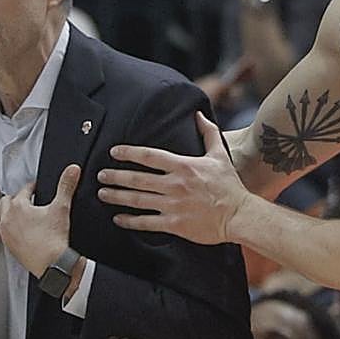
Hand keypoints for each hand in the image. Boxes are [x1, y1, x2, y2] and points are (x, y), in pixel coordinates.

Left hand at [0, 165, 80, 277]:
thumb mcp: (62, 207)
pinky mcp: (8, 246)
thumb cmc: (54, 238)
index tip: (36, 188)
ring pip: (2, 217)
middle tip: (26, 199)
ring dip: (10, 214)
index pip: (24, 189)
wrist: (52, 264)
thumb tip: (72, 169)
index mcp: (18, 206)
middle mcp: (8, 219)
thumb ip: (66, 186)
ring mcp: (6, 234)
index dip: (32, 187)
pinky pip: (4, 233)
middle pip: (6, 201)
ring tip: (21, 214)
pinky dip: (11, 229)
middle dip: (16, 198)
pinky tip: (21, 231)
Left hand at [97, 112, 250, 244]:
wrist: (238, 215)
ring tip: (102, 193)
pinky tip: (118, 218)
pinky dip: (130, 221)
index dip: (129, 152)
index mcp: (183, 166)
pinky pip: (146, 222)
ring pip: (138, 200)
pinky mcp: (174, 224)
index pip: (149, 156)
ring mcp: (173, 205)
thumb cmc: (229, 185)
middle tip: (100, 174)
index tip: (114, 152)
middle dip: (115, 176)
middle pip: (137, 179)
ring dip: (117, 196)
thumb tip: (198, 114)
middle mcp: (174, 185)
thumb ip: (208, 133)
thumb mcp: (219, 155)